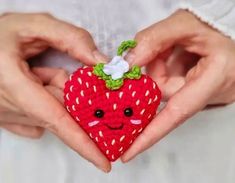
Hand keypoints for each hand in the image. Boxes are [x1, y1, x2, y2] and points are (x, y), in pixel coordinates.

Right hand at [0, 13, 109, 171]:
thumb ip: (71, 39)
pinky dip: (47, 99)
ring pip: (53, 113)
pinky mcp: (8, 119)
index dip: (82, 142)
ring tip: (38, 72)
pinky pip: (41, 117)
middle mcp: (7, 105)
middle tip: (55, 69)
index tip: (103, 161)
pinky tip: (34, 83)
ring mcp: (6, 116)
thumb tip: (100, 63)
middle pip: (61, 113)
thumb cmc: (1, 34)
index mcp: (11, 82)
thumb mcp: (35, 26)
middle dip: (70, 93)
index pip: (56, 119)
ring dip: (56, 91)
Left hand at [122, 10, 234, 161]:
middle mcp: (212, 91)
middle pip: (165, 96)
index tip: (129, 152)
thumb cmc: (213, 26)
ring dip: (159, 69)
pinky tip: (173, 57)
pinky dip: (164, 71)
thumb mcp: (183, 24)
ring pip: (165, 91)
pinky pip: (170, 87)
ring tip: (172, 50)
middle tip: (162, 51)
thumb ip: (153, 40)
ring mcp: (205, 93)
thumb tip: (128, 63)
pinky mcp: (198, 91)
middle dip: (155, 73)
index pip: (178, 112)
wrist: (225, 29)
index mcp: (216, 75)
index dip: (151, 134)